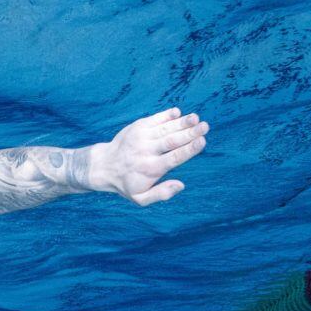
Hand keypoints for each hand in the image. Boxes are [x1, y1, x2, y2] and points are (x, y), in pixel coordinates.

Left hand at [93, 107, 207, 205]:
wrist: (104, 166)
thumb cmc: (127, 183)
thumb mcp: (141, 198)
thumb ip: (161, 194)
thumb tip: (181, 185)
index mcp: (151, 169)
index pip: (174, 158)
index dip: (189, 149)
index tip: (202, 141)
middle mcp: (146, 151)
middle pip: (172, 140)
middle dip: (190, 133)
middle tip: (205, 126)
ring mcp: (141, 137)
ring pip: (165, 128)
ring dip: (182, 122)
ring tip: (196, 118)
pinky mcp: (137, 127)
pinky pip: (155, 119)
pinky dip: (166, 115)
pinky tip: (178, 112)